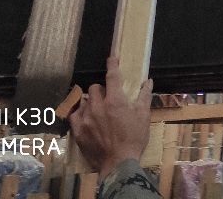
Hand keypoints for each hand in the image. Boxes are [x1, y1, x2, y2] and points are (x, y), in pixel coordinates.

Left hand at [70, 57, 153, 176]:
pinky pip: (74, 115)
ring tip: (96, 108)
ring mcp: (86, 119)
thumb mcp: (143, 117)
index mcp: (115, 101)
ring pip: (84, 100)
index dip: (112, 65)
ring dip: (90, 101)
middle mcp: (98, 106)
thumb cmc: (134, 139)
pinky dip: (79, 112)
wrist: (118, 164)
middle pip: (95, 88)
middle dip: (101, 89)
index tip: (111, 58)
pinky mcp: (78, 131)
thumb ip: (144, 97)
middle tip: (108, 97)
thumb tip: (148, 81)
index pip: (112, 76)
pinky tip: (84, 116)